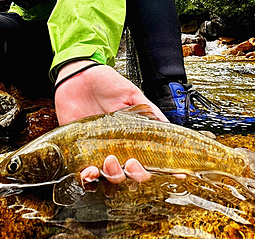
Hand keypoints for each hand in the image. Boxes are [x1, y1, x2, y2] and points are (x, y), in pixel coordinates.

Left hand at [54, 61, 168, 184]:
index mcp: (133, 136)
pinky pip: (85, 174)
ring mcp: (99, 152)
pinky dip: (88, 178)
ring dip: (114, 175)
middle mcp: (118, 147)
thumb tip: (168, 126)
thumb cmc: (104, 83)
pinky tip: (90, 170)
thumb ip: (149, 110)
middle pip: (133, 175)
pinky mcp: (80, 152)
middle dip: (137, 174)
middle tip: (133, 162)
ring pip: (111, 178)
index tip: (177, 173)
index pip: (151, 158)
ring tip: (110, 160)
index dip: (165, 168)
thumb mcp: (131, 94)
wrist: (78, 76)